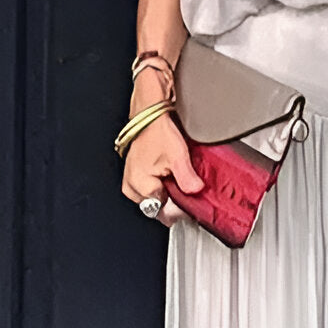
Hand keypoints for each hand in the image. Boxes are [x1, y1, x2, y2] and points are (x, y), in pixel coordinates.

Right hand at [121, 110, 203, 227]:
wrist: (148, 114)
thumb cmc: (157, 131)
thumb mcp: (178, 156)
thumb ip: (188, 179)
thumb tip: (196, 193)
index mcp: (140, 187)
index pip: (165, 212)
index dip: (182, 208)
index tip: (194, 203)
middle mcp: (132, 188)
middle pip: (160, 208)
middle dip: (175, 201)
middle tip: (187, 186)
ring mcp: (132, 183)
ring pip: (156, 199)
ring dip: (169, 193)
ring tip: (177, 176)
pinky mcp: (135, 177)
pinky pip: (152, 190)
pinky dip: (162, 185)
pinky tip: (170, 174)